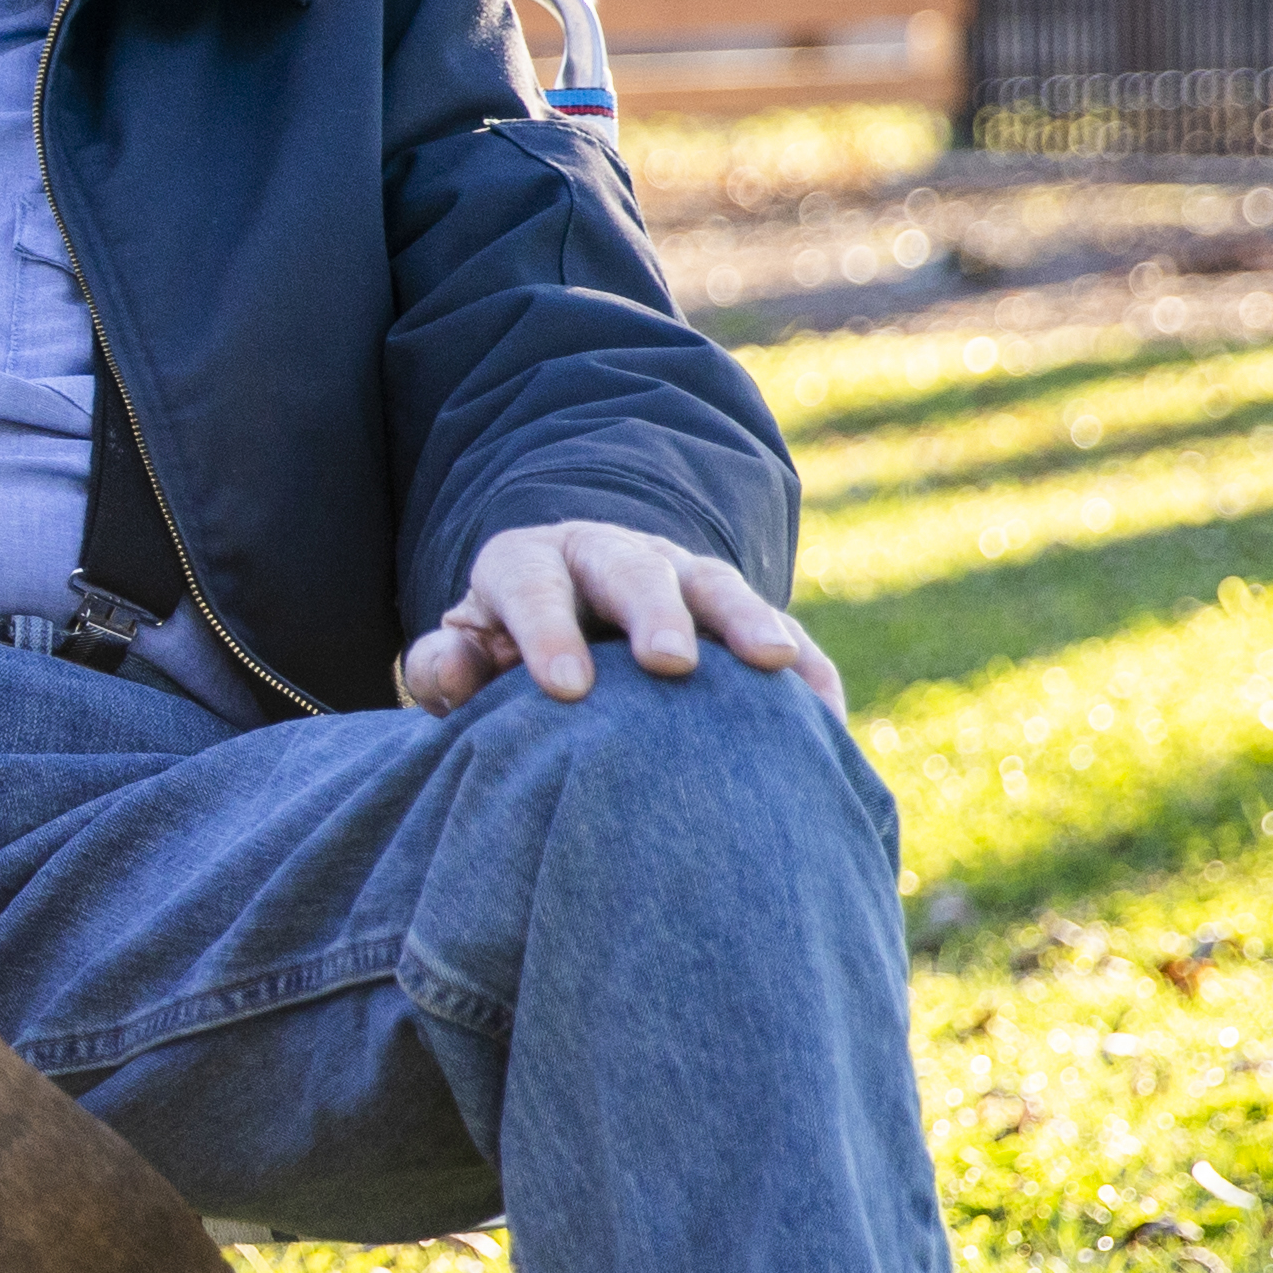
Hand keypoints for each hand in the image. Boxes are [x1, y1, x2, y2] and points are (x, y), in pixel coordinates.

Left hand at [395, 521, 843, 714]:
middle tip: (669, 663)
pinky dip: (806, 670)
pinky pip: (782, 635)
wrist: (569, 631)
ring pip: (716, 587)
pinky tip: (823, 715)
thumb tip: (455, 672)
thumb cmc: (502, 662)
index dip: (546, 630)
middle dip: (653, 613)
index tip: (564, 688)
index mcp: (530, 563)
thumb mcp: (466, 658)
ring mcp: (682, 581)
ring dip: (747, 621)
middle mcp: (610, 557)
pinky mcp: (738, 617)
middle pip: (632, 570)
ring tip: (771, 662)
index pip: (532, 583)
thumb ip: (449, 666)